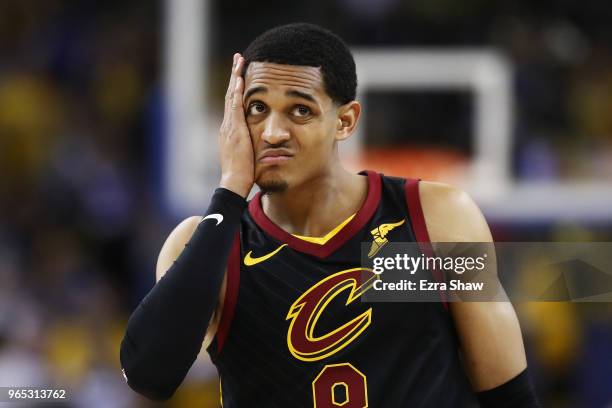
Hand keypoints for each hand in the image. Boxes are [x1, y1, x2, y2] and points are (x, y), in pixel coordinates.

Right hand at [219, 53, 253, 197]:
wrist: (234, 183)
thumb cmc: (243, 175)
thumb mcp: (248, 156)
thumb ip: (253, 147)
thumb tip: (264, 144)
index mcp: (231, 131)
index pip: (234, 104)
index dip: (237, 88)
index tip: (241, 74)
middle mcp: (227, 125)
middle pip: (231, 95)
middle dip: (235, 76)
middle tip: (238, 58)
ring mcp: (229, 126)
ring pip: (232, 95)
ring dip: (236, 77)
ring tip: (239, 60)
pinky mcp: (234, 129)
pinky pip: (235, 105)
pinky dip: (237, 91)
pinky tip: (241, 78)